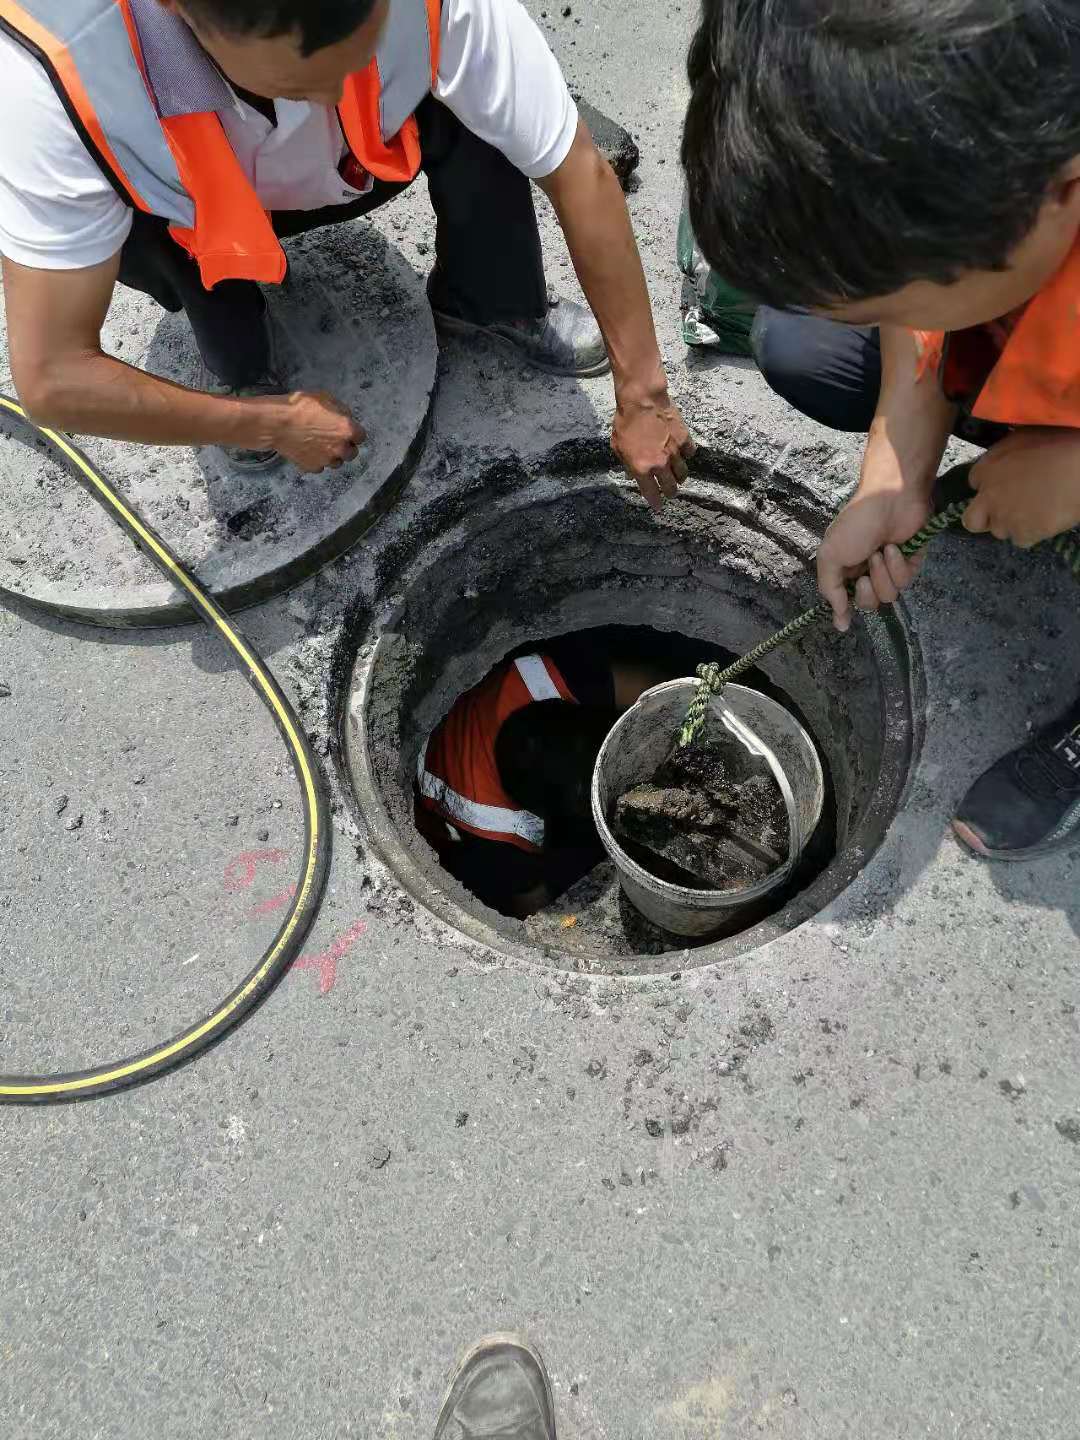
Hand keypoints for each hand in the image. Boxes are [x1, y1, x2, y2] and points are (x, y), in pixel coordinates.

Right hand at [258, 390, 365, 473]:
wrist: (276, 423)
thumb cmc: (300, 407)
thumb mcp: (324, 398)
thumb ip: (340, 410)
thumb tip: (345, 417)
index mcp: (346, 430)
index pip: (361, 436)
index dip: (354, 432)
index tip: (346, 429)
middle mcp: (340, 449)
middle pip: (352, 453)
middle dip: (345, 446)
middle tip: (333, 438)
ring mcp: (326, 460)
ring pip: (336, 462)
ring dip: (332, 455)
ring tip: (319, 445)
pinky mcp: (313, 467)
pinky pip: (319, 466)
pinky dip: (316, 460)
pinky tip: (308, 450)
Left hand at [611, 384, 696, 511]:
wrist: (642, 401)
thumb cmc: (625, 422)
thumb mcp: (618, 447)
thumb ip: (627, 464)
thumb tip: (632, 475)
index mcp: (642, 469)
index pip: (652, 493)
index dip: (656, 502)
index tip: (658, 505)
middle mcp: (660, 465)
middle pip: (671, 487)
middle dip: (670, 492)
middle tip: (669, 492)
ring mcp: (674, 453)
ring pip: (683, 474)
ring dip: (679, 477)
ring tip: (677, 476)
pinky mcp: (684, 440)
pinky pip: (689, 454)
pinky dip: (686, 456)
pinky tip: (682, 453)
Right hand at [817, 485, 930, 631]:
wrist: (890, 499)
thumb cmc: (856, 525)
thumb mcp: (830, 555)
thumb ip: (830, 589)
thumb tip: (839, 624)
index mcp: (845, 570)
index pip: (845, 601)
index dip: (846, 609)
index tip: (845, 620)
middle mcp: (867, 572)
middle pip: (869, 603)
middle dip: (867, 592)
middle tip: (865, 573)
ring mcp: (890, 568)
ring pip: (888, 595)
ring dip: (883, 575)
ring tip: (881, 552)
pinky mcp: (911, 563)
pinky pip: (906, 581)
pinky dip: (898, 565)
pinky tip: (895, 548)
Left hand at [964, 428, 1079, 546]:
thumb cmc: (1058, 443)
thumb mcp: (1024, 436)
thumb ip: (1006, 453)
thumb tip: (1005, 457)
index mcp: (986, 468)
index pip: (974, 482)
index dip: (989, 485)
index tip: (1004, 484)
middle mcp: (988, 497)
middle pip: (972, 520)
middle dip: (983, 518)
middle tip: (1002, 511)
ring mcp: (1004, 518)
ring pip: (999, 531)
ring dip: (1011, 524)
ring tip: (1034, 511)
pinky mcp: (1023, 534)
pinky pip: (1021, 540)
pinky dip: (1031, 533)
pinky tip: (1045, 519)